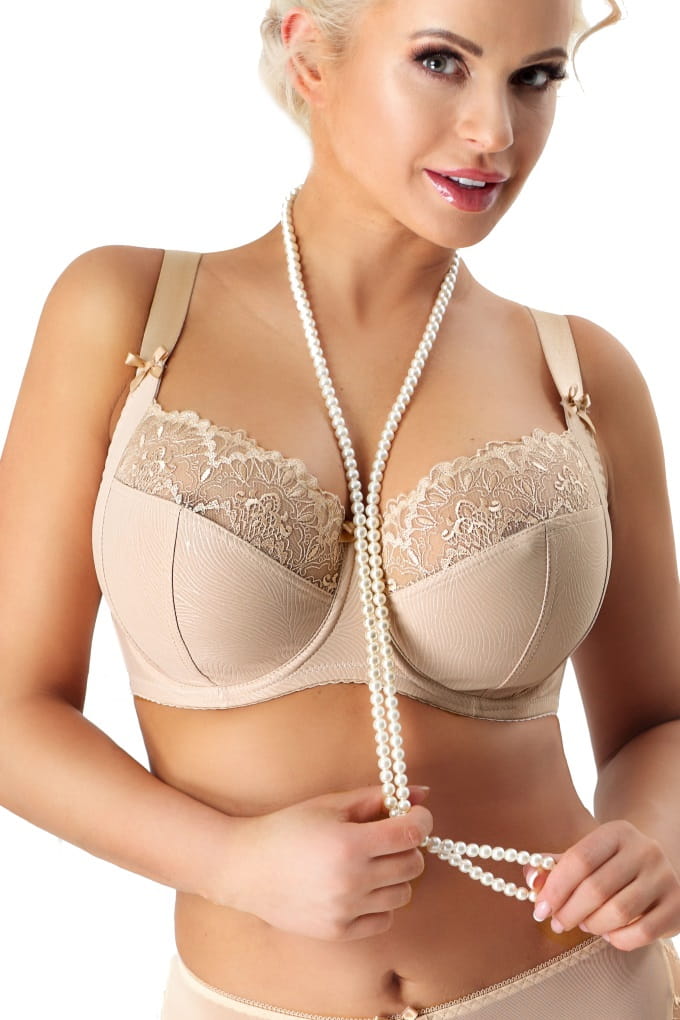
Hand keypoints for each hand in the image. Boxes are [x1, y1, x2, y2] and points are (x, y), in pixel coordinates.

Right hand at [222, 784, 432, 941]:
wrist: (245, 868)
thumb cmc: (287, 829)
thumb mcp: (330, 805)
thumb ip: (377, 798)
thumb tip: (422, 792)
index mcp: (350, 844)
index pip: (411, 834)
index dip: (421, 820)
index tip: (415, 814)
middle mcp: (352, 881)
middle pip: (413, 865)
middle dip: (407, 846)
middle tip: (389, 836)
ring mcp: (346, 910)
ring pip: (402, 894)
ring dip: (395, 875)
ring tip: (371, 862)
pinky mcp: (339, 932)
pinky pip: (384, 919)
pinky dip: (380, 902)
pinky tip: (360, 886)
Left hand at [522, 819, 679, 949]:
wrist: (659, 864)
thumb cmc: (611, 863)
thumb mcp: (586, 854)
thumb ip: (556, 866)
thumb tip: (530, 880)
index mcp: (617, 832)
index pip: (579, 859)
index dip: (555, 887)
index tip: (539, 907)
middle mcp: (645, 850)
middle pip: (596, 889)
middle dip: (569, 911)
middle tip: (556, 923)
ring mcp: (664, 878)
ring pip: (619, 912)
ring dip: (592, 924)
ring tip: (583, 924)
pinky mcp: (677, 906)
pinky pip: (642, 933)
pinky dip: (618, 939)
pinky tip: (607, 933)